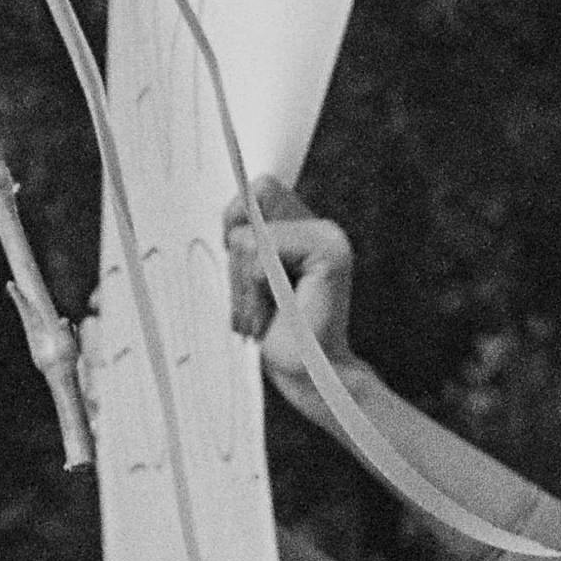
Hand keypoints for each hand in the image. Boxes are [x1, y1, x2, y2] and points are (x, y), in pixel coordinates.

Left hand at [230, 184, 358, 397]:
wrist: (307, 373)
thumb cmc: (272, 329)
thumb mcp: (245, 275)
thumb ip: (244, 237)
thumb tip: (231, 213)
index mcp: (303, 226)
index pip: (258, 188)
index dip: (235, 216)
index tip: (239, 261)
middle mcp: (321, 225)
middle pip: (251, 203)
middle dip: (236, 254)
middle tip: (254, 293)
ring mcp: (329, 236)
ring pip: (249, 237)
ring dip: (242, 284)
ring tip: (263, 313)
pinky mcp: (329, 253)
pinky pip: (262, 255)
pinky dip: (255, 289)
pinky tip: (273, 316)